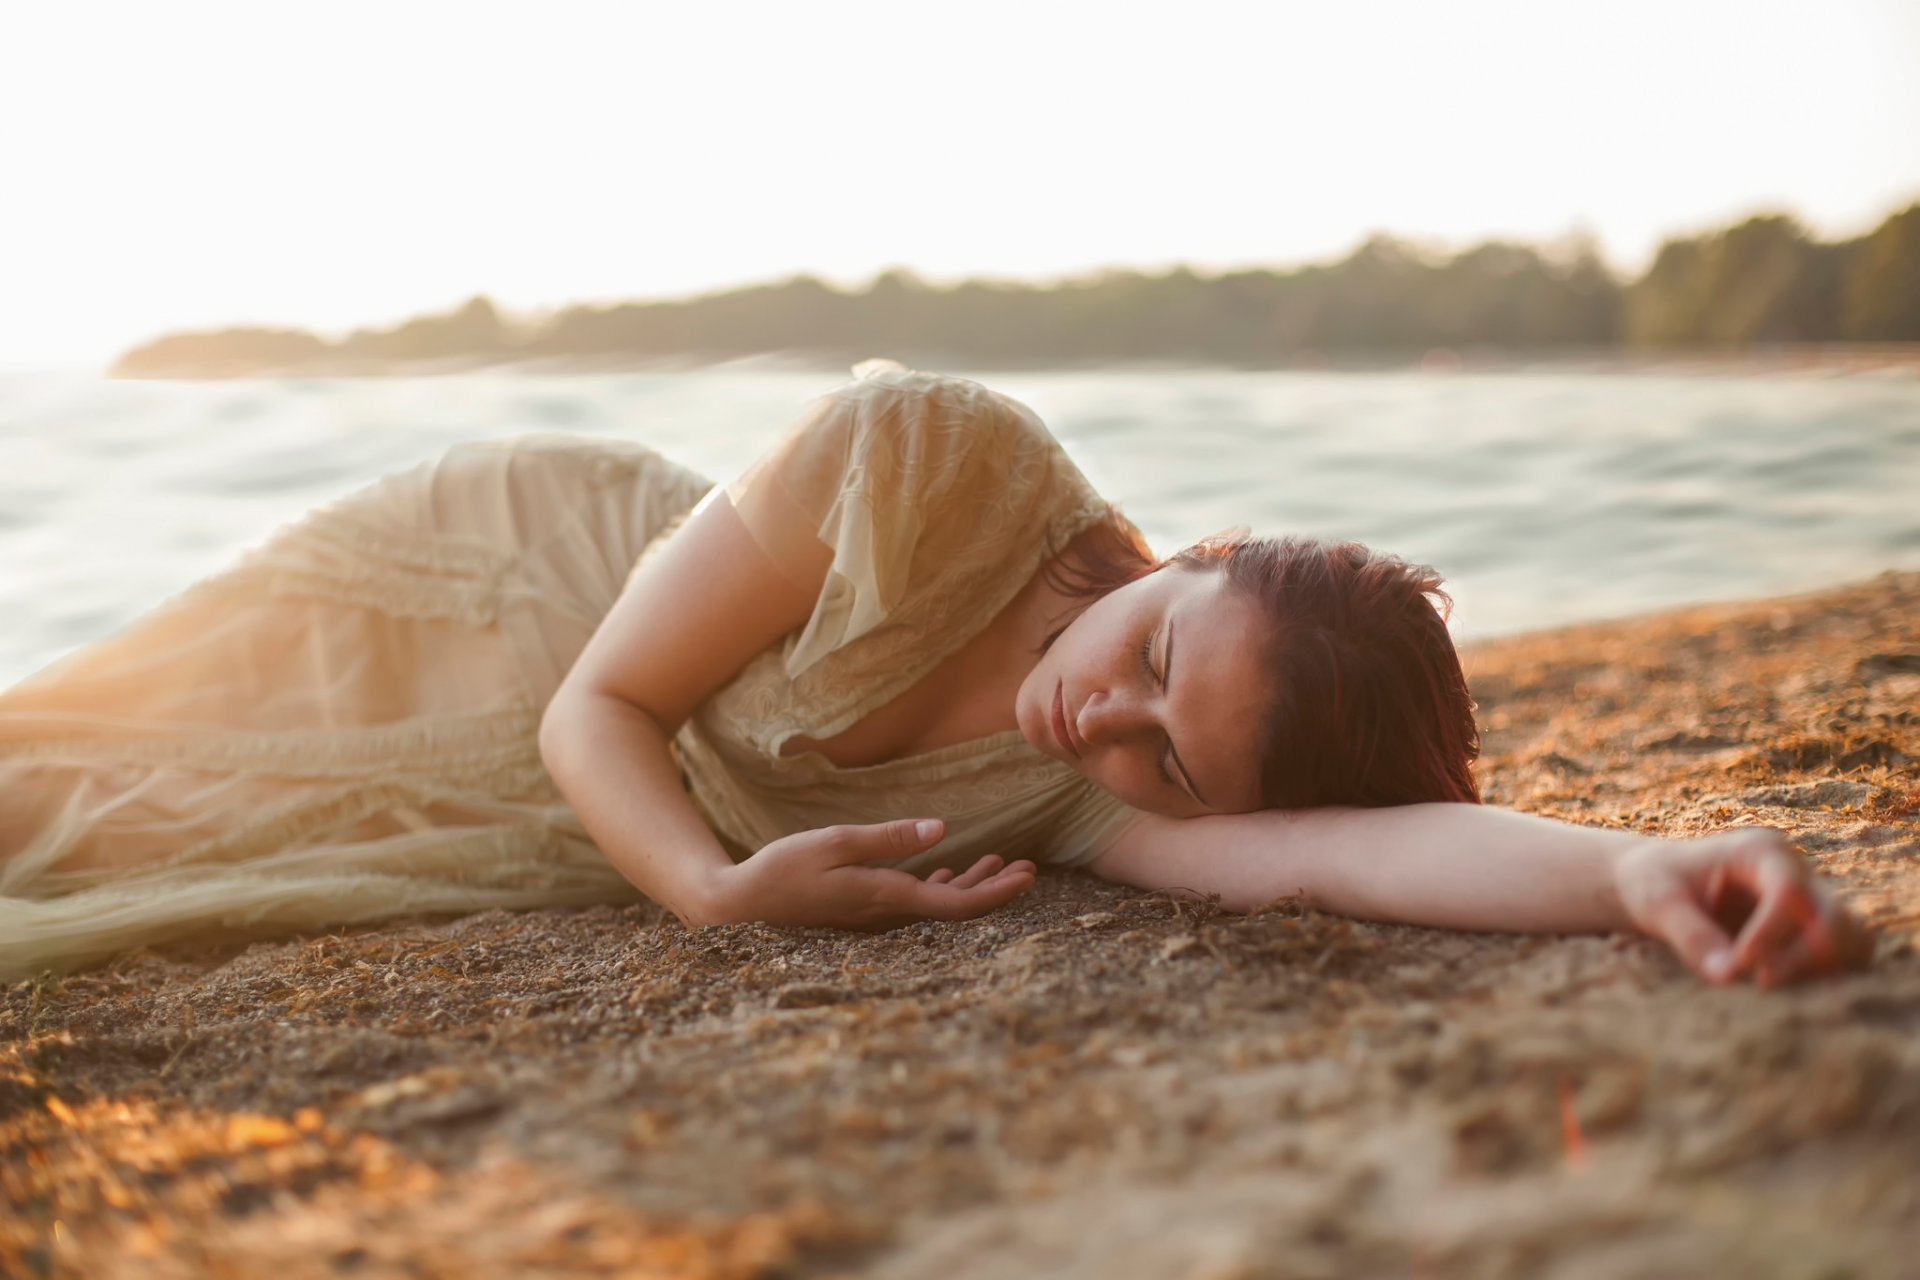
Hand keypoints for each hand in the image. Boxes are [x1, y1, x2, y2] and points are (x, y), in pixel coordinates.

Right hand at [698, 819, 1036, 928]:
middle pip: (954, 909)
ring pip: (936, 904)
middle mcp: (887, 914)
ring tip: (999, 861)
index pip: (956, 907)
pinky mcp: (864, 910)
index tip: (1026, 877)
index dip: (996, 894)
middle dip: (993, 888)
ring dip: (969, 883)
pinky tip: (947, 870)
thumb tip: (942, 830)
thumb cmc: (782, 871)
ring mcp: (875, 915)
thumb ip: (890, 838)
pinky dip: (939, 885)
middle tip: (1029, 868)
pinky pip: (914, 901)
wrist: (739, 904)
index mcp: (885, 899)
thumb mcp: (836, 842)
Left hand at [1613, 828, 1874, 986]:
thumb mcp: (1658, 903)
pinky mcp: (1814, 932)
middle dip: (1803, 958)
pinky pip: (1847, 959)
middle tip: (1760, 983)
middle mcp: (1797, 873)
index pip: (1787, 893)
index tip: (1737, 968)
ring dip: (1822, 971)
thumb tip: (1729, 977)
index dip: (1769, 936)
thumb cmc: (1655, 884)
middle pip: (1835, 917)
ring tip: (1770, 986)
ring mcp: (1812, 902)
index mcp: (1760, 851)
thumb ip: (1690, 935)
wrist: (1660, 883)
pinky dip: (1825, 979)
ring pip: (1854, 939)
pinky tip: (1783, 991)